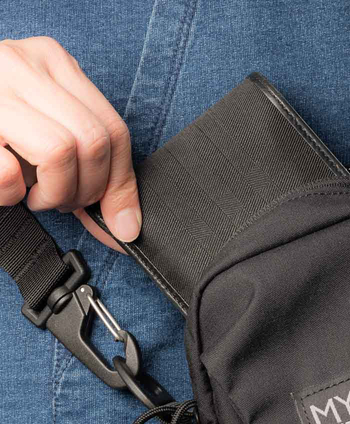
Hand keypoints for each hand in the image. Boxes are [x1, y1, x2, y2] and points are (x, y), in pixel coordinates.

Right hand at [0, 36, 139, 250]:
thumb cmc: (0, 127)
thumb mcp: (46, 131)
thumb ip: (87, 164)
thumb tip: (126, 224)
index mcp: (52, 61)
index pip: (114, 130)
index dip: (120, 184)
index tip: (116, 217)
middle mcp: (22, 65)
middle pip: (94, 142)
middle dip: (88, 191)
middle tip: (65, 201)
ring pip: (60, 151)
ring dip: (55, 193)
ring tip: (35, 195)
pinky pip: (8, 171)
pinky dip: (13, 194)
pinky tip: (7, 188)